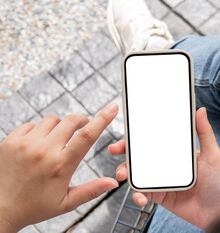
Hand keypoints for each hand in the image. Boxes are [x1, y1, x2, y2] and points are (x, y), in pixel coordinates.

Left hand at [0, 103, 119, 232]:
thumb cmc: (34, 207)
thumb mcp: (66, 203)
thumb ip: (92, 190)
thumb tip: (112, 183)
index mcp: (61, 166)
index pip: (87, 136)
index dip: (102, 119)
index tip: (112, 108)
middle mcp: (44, 151)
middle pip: (71, 121)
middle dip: (81, 120)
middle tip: (83, 126)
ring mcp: (26, 144)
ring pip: (52, 119)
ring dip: (59, 126)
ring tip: (56, 139)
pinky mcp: (11, 141)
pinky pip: (32, 124)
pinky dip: (39, 130)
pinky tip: (38, 143)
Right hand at [109, 107, 219, 229]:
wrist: (219, 211)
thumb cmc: (218, 181)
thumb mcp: (213, 154)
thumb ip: (205, 133)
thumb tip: (200, 110)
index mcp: (175, 152)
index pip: (154, 140)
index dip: (138, 135)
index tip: (127, 131)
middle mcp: (165, 164)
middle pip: (140, 155)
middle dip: (124, 152)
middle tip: (115, 150)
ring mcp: (160, 180)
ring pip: (137, 173)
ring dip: (126, 172)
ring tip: (122, 175)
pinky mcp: (159, 195)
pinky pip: (143, 193)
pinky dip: (137, 195)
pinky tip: (141, 198)